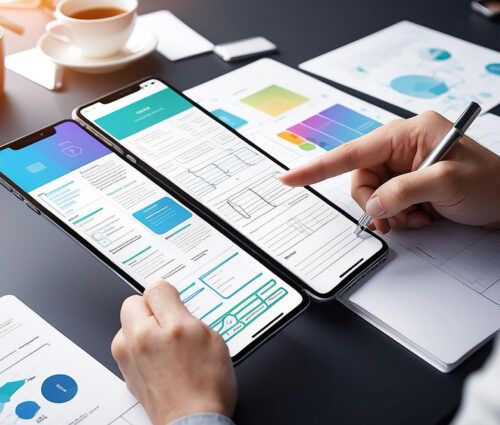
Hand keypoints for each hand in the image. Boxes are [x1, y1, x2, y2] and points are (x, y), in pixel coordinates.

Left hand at [111, 281, 236, 424]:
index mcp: (158, 328)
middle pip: (134, 304)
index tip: (177, 303)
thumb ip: (183, 309)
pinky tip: (163, 359)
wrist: (194, 421)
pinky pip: (131, 346)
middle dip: (152, 309)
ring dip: (144, 328)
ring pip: (130, 325)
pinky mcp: (126, 372)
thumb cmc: (205, 385)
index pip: (155, 288)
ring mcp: (127, 358)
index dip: (171, 294)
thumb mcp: (208, 336)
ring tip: (169, 346)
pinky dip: (143, 347)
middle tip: (172, 324)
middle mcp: (135, 341)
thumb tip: (167, 295)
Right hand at [280, 111, 499, 232]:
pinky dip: (398, 216)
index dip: (318, 166)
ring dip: (389, 213)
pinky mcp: (408, 184)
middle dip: (374, 202)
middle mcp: (402, 147)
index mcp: (408, 133)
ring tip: (416, 219)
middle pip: (361, 177)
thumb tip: (375, 204)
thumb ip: (404, 190)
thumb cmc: (491, 182)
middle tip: (394, 218)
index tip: (291, 178)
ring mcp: (404, 167)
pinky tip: (421, 218)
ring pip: (372, 194)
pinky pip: (386, 203)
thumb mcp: (448, 182)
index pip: (353, 151)